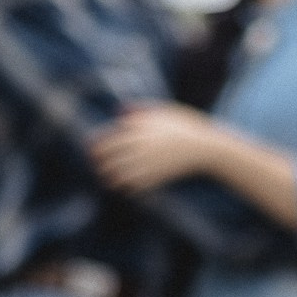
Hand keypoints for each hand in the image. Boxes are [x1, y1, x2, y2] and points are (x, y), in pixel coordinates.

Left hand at [91, 103, 217, 192]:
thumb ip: (140, 109)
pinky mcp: (155, 177)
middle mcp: (139, 144)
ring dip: (110, 177)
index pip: (108, 138)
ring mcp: (147, 162)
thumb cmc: (185, 126)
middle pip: (109, 157)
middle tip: (97, 167)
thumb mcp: (164, 110)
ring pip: (118, 173)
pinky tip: (125, 188)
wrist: (205, 148)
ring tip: (107, 180)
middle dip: (99, 163)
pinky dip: (126, 187)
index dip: (96, 146)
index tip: (91, 151)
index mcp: (139, 127)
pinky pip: (133, 185)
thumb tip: (117, 110)